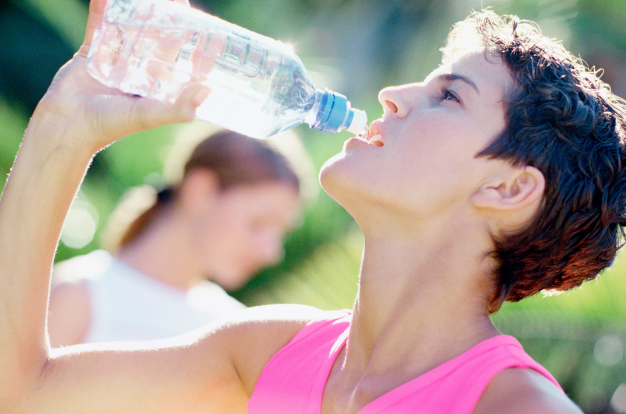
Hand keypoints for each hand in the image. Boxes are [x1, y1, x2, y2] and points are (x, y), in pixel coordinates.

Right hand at [33, 0, 209, 152]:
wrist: (68, 124)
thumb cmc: (111, 125)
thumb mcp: (149, 115)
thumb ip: (177, 107)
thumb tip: (208, 90)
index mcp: (156, 87)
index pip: (181, 64)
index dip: (195, 49)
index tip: (211, 32)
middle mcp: (138, 72)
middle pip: (159, 42)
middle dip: (170, 23)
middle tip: (182, 4)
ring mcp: (116, 61)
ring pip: (131, 31)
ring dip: (139, 13)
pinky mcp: (92, 52)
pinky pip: (99, 26)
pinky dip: (102, 11)